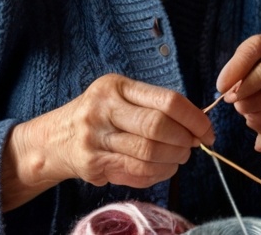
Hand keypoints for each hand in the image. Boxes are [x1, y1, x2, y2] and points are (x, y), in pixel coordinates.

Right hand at [1, 73, 213, 209]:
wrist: (53, 138)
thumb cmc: (98, 114)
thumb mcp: (119, 96)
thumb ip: (153, 104)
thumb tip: (196, 123)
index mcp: (116, 87)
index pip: (166, 101)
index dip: (194, 118)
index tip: (206, 130)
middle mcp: (104, 109)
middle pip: (158, 127)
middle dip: (184, 140)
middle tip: (193, 145)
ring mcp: (96, 138)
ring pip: (149, 153)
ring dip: (174, 159)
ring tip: (179, 157)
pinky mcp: (94, 164)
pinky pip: (137, 172)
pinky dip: (159, 173)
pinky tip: (164, 168)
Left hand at [217, 34, 260, 132]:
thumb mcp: (248, 76)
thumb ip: (238, 79)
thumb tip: (228, 90)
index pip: (258, 45)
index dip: (238, 65)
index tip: (221, 85)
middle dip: (248, 87)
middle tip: (231, 100)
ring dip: (254, 105)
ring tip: (242, 110)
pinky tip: (255, 118)